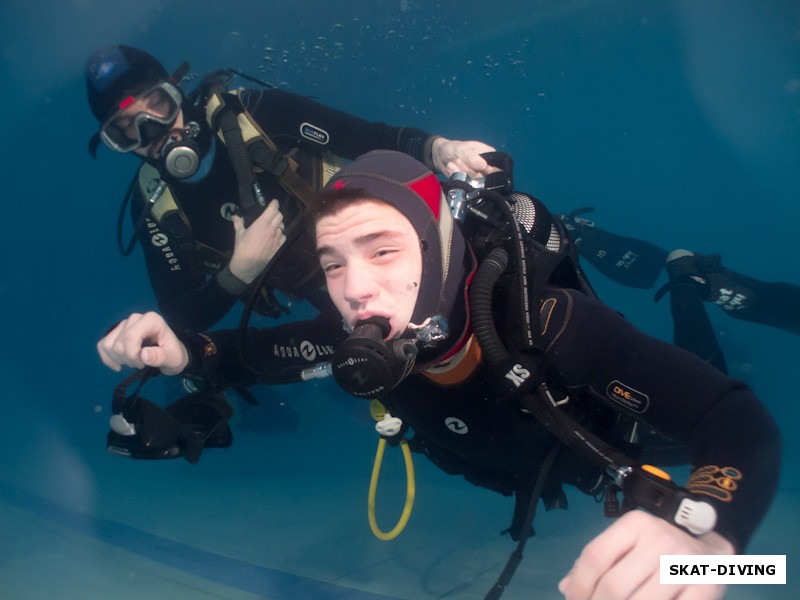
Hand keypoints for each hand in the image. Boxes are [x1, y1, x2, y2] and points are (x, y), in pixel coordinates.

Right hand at [97, 312, 188, 375]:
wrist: (170, 355)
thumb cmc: (173, 354)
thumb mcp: (173, 359)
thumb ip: (160, 357)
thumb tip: (143, 355)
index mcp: (151, 320)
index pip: (131, 335)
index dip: (132, 354)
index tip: (142, 364)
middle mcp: (135, 318)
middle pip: (119, 343)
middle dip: (128, 359)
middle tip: (142, 364)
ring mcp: (123, 325)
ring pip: (109, 345)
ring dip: (119, 359)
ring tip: (134, 362)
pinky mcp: (115, 333)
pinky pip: (102, 346)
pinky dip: (108, 359)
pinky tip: (119, 365)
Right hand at [228, 199, 285, 284]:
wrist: (247, 265)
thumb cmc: (242, 248)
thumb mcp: (239, 233)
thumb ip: (238, 223)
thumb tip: (234, 216)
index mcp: (261, 224)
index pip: (273, 209)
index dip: (275, 204)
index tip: (274, 202)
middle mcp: (271, 229)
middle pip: (280, 216)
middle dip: (276, 212)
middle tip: (272, 213)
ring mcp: (276, 238)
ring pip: (282, 226)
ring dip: (279, 224)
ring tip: (273, 224)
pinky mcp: (278, 247)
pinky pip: (284, 236)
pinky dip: (281, 234)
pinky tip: (276, 235)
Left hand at [430, 138, 498, 177]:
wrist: (439, 156)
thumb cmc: (452, 148)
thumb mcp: (460, 148)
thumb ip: (471, 156)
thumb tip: (483, 166)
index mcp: (489, 154)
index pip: (498, 166)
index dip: (489, 169)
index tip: (478, 168)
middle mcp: (486, 166)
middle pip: (486, 176)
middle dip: (469, 170)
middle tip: (458, 160)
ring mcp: (477, 175)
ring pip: (475, 181)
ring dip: (461, 172)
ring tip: (453, 162)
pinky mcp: (469, 182)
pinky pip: (466, 184)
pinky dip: (456, 177)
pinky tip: (451, 168)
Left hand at [559, 510, 732, 599]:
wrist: (709, 543)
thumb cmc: (658, 544)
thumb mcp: (627, 540)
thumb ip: (598, 561)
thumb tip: (566, 587)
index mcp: (635, 524)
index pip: (595, 556)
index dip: (579, 584)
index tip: (573, 599)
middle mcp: (660, 540)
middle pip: (615, 586)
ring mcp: (683, 565)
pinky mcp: (705, 588)